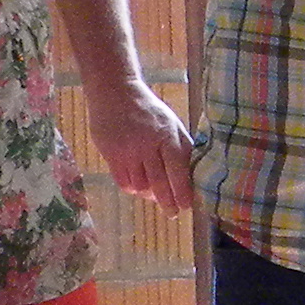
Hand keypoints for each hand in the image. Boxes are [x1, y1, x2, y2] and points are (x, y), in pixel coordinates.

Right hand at [93, 83, 199, 211]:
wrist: (116, 92)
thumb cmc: (149, 112)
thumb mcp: (172, 123)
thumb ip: (181, 147)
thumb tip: (193, 177)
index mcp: (168, 135)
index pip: (178, 170)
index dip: (182, 191)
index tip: (186, 206)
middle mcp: (148, 144)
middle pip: (159, 182)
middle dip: (167, 202)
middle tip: (172, 213)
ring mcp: (128, 150)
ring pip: (140, 185)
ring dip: (148, 194)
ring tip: (153, 195)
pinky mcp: (111, 154)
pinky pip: (123, 182)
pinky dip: (132, 188)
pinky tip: (138, 186)